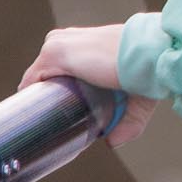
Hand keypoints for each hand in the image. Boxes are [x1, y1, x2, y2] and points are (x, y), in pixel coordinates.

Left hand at [18, 24, 161, 146]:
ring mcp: (59, 44)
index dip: (58, 90)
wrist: (151, 54)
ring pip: (37, 77)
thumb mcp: (135, 97)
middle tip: (55, 121)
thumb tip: (112, 142)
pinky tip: (33, 114)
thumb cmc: (148, 69)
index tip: (62, 111)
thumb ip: (127, 121)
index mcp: (85, 42)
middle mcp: (69, 39)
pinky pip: (31, 80)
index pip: (59, 66)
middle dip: (48, 96)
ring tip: (44, 121)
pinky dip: (30, 98)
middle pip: (45, 72)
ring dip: (38, 98)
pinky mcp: (54, 53)